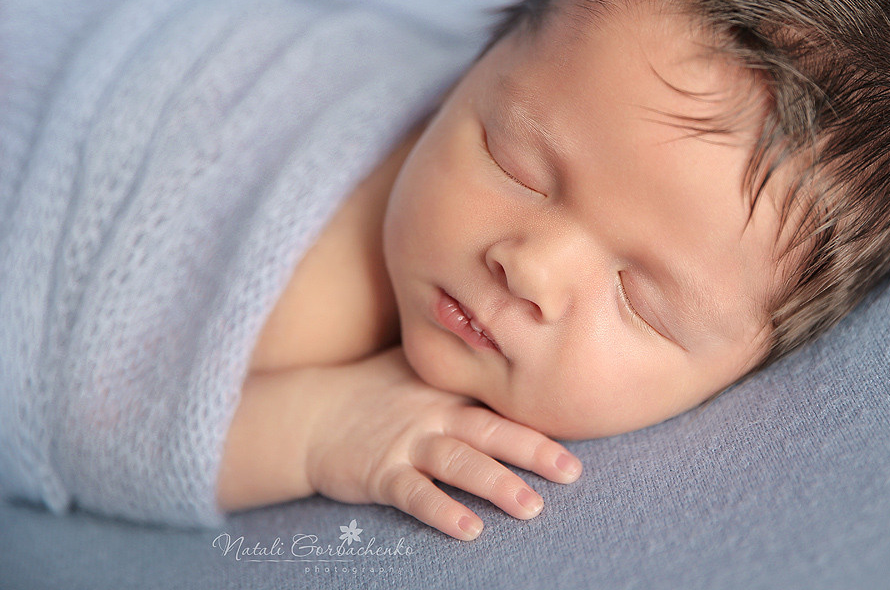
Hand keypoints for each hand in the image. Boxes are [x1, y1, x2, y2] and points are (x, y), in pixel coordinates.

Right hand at [303, 346, 582, 540]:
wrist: (309, 413)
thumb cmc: (372, 392)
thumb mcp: (418, 372)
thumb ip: (462, 372)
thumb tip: (514, 359)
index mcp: (449, 391)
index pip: (501, 402)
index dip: (540, 416)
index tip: (580, 423)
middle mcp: (434, 414)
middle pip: (490, 431)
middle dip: (533, 450)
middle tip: (573, 472)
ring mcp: (407, 444)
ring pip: (459, 464)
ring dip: (496, 485)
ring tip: (532, 507)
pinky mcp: (380, 474)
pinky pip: (415, 494)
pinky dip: (443, 511)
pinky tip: (469, 529)